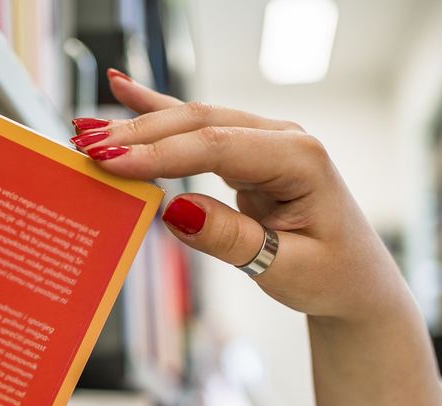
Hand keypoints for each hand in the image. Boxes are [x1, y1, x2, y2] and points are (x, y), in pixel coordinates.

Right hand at [76, 71, 441, 405]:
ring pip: (193, 122)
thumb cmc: (330, 275)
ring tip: (87, 130)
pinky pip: (198, 127)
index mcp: (300, 158)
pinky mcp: (247, 150)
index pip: (217, 147)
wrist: (355, 280)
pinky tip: (122, 88)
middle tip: (86, 148)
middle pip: (199, 125)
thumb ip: (230, 239)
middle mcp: (282, 138)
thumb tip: (174, 209)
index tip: (111, 163)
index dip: (160, 152)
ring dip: (138, 124)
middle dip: (139, 134)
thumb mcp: (285, 269)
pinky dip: (158, 109)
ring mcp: (264, 140)